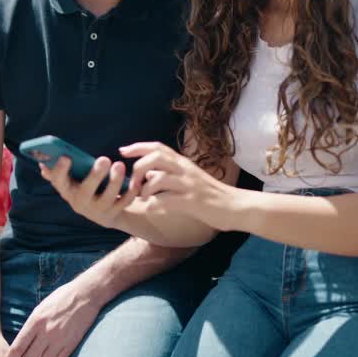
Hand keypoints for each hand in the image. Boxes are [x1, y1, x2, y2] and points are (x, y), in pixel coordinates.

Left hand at [0, 278, 103, 356]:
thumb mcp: (40, 309)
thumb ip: (31, 326)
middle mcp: (46, 332)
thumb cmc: (61, 299)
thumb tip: (21, 344)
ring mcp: (60, 339)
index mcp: (35, 321)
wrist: (85, 294)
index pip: (17, 347)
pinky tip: (53, 356)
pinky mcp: (72, 344)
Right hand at [42, 155, 134, 228]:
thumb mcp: (70, 180)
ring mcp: (96, 211)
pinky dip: (130, 192)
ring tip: (119, 166)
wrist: (101, 212)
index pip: (59, 181)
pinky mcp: (113, 215)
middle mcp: (79, 203)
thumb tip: (42, 160)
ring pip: (107, 198)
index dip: (60, 171)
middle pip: (85, 191)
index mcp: (66, 190)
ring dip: (114, 182)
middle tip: (104, 159)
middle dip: (95, 176)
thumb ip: (58, 170)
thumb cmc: (84, 187)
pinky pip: (123, 204)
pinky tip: (134, 181)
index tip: (66, 157)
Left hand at [120, 142, 240, 230]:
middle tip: (134, 183)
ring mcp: (188, 185)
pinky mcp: (192, 201)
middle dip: (138, 168)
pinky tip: (153, 209)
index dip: (137, 147)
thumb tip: (149, 174)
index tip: (122, 150)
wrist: (235, 206)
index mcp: (183, 163)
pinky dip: (154, 205)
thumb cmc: (210, 194)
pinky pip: (166, 201)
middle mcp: (185, 170)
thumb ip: (169, 175)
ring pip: (158, 178)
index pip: (157, 147)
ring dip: (144, 188)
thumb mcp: (189, 179)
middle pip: (155, 157)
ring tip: (142, 198)